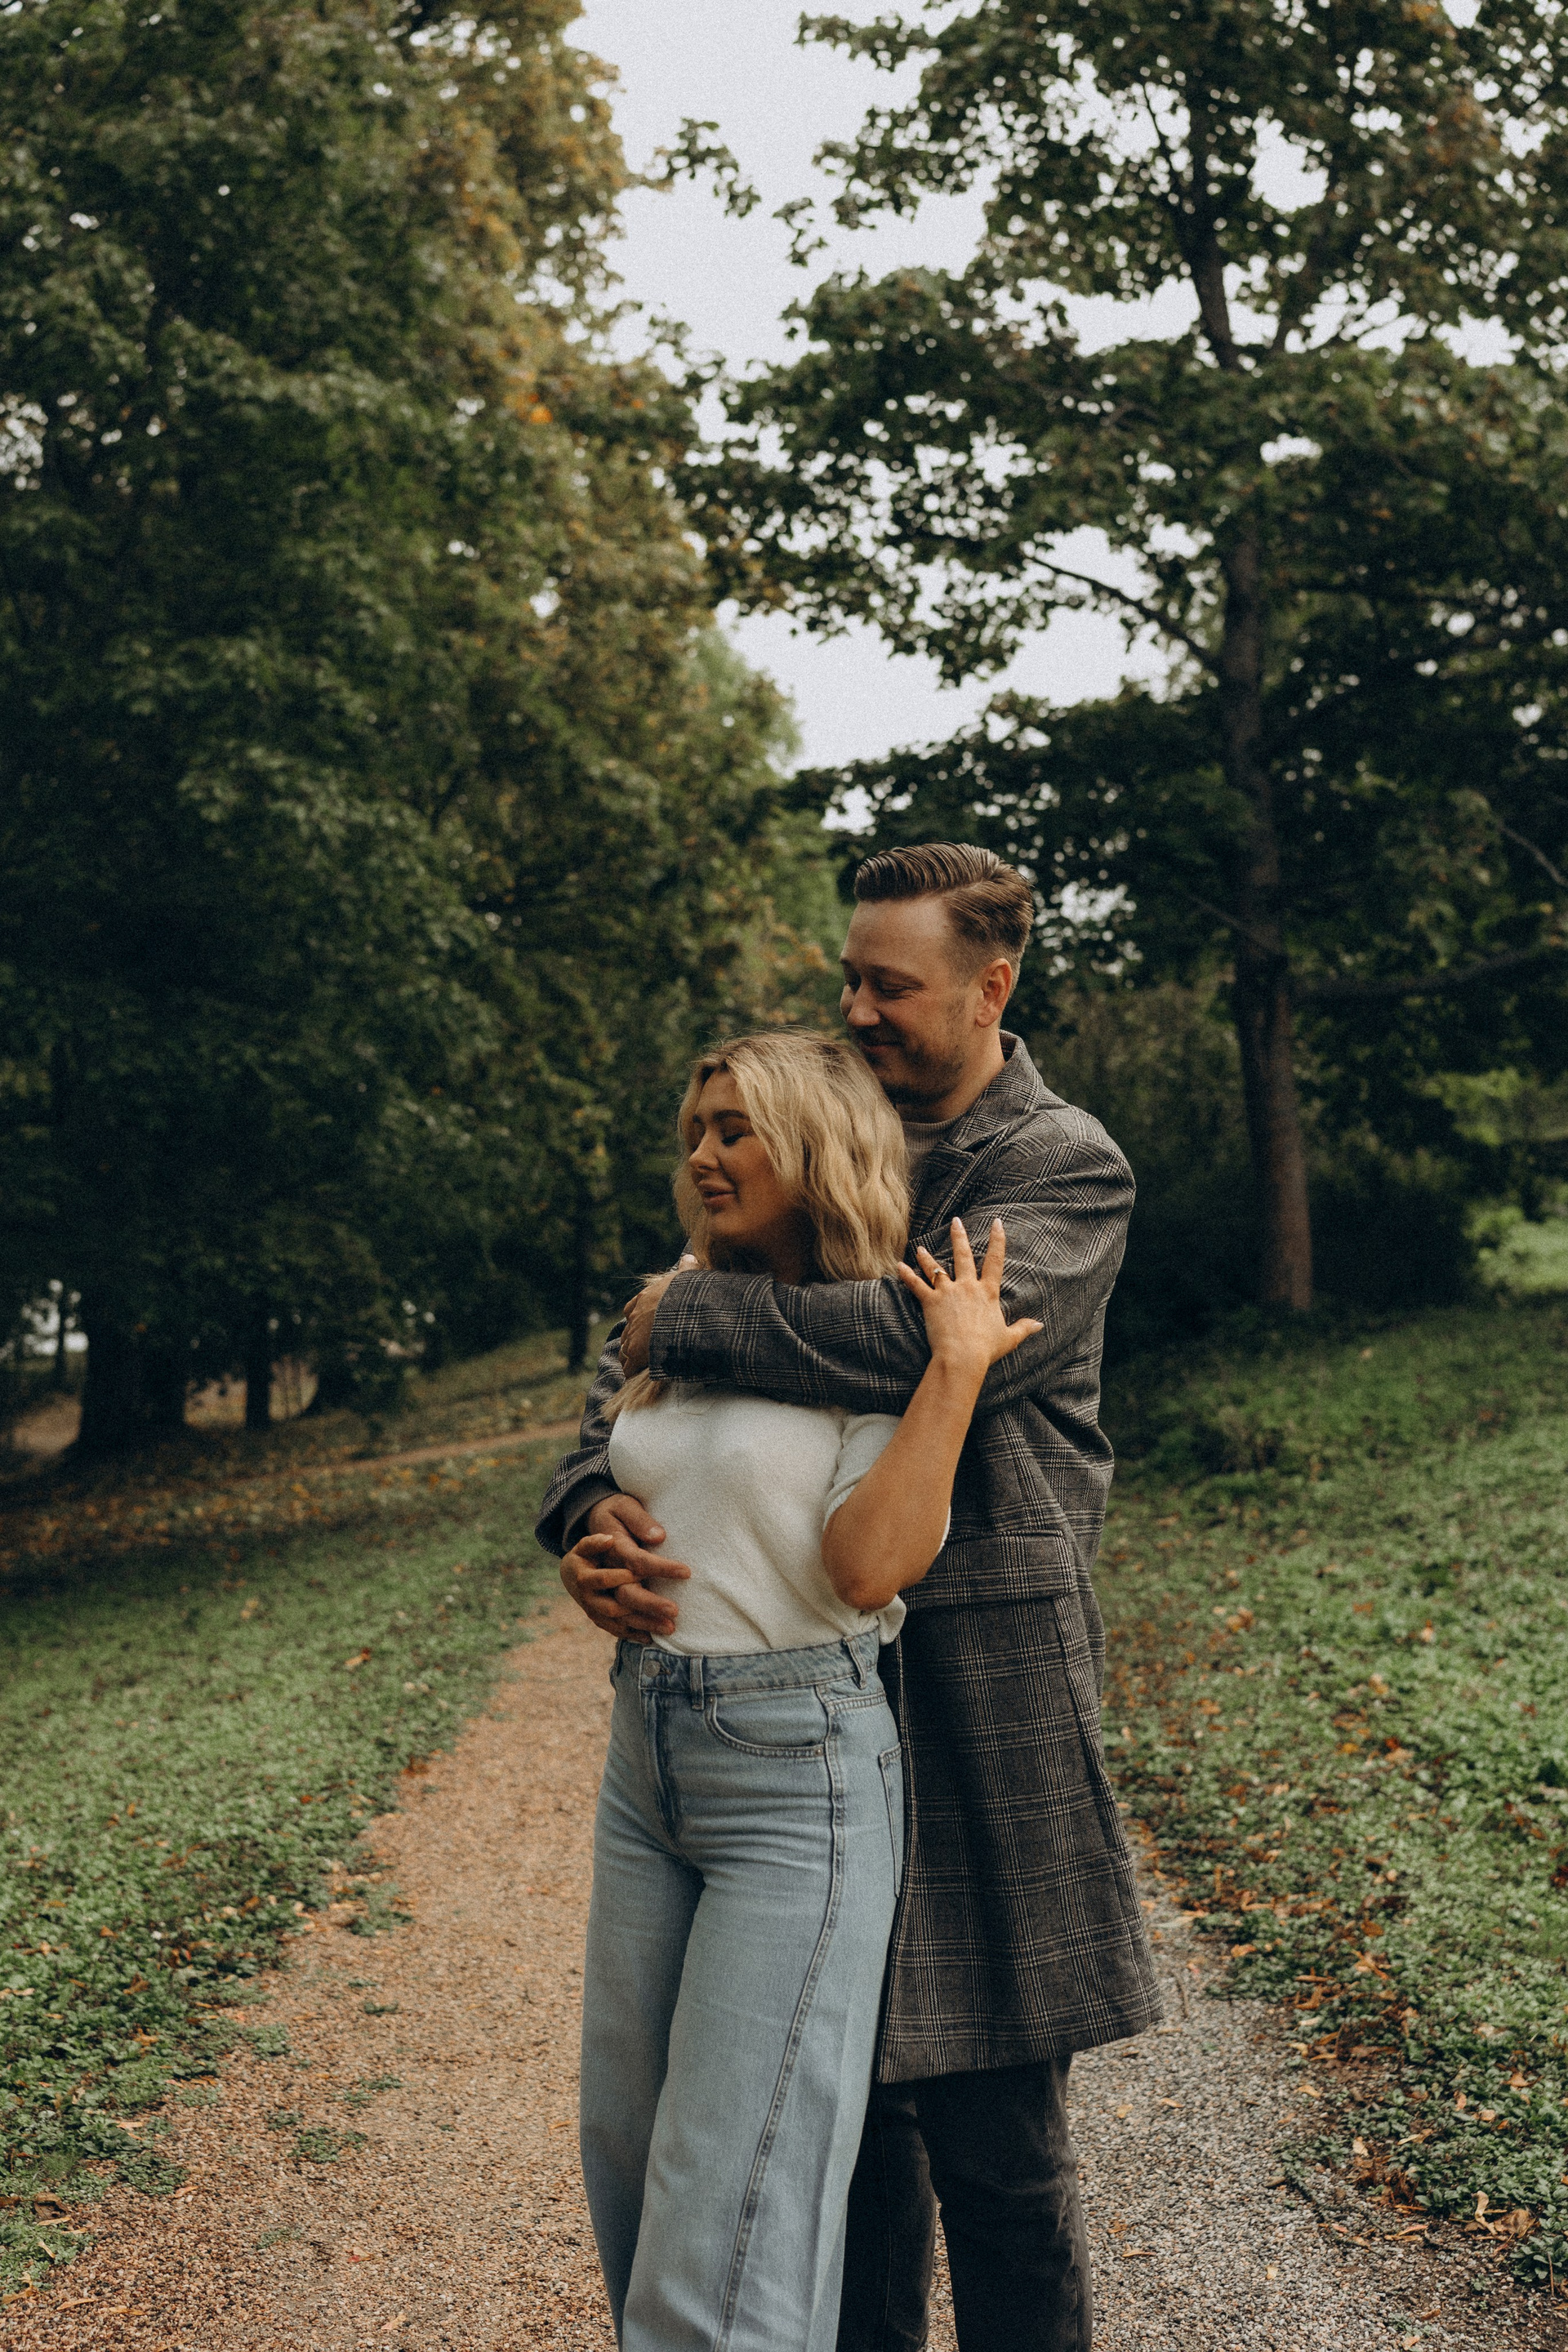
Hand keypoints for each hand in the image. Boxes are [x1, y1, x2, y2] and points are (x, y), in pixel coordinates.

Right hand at [559, 1492, 691, 1643]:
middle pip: (623, 1595)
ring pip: (617, 1615)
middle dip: (649, 1604)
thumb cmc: (609, 1515)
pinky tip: (650, 1638)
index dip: (661, 1567)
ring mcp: (589, 1596)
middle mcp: (591, 1578)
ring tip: (670, 1629)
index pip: (636, 1561)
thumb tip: (658, 1537)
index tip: (686, 1572)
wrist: (581, 1536)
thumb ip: (638, 1520)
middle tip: (675, 1610)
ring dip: (643, 1623)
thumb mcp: (623, 1507)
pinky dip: (629, 1633)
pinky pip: (609, 1625)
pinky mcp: (592, 1607)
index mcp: (604, 1551)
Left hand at [618, 1254, 696, 1374]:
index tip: (645, 1326)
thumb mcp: (689, 1276)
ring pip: (624, 1349)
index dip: (638, 1319)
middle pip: (628, 1331)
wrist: (683, 1312)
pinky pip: (628, 1367)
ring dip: (631, 1357)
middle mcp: (635, 1317)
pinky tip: (639, 1376)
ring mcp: (633, 1336)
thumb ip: (687, 1268)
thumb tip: (689, 1257)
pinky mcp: (635, 1354)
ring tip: (641, 1365)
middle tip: (646, 1349)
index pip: (632, 1309)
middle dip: (634, 1340)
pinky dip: (632, 1372)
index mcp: (644, 1298)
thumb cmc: (688, 1293)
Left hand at [896, 1217, 1041, 1384]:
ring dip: (927, 1257)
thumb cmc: (986, 1349)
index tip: (997, 1223)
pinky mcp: (930, 1302)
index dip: (997, 1240)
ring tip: (920, 1247)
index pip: (995, 1261)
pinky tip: (898, 1266)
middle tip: (956, 1221)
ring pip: (936, 1268)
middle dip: (960, 1236)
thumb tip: (1040, 1324)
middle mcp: (968, 1287)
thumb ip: (1024, 1328)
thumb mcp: (1009, 1338)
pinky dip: (906, 1275)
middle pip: (963, 1256)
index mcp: (988, 1293)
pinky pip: (916, 1285)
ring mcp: (948, 1292)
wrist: (963, 1356)